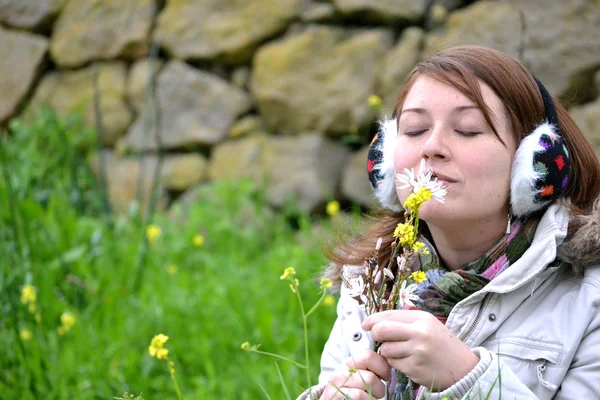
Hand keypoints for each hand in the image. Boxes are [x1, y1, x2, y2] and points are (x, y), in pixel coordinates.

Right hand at [319, 350, 390, 399]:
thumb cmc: (351, 391)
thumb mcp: (358, 376)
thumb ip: (370, 368)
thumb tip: (390, 363)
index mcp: (349, 362)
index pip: (368, 356)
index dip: (383, 367)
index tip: (386, 377)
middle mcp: (341, 371)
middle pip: (371, 376)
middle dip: (380, 387)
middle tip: (378, 393)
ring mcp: (337, 384)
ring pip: (367, 386)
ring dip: (374, 396)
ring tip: (371, 397)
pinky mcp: (335, 395)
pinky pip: (360, 396)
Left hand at [362, 310, 478, 391]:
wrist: (464, 368)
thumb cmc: (442, 345)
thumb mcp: (428, 325)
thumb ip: (405, 322)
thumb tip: (376, 321)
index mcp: (422, 318)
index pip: (389, 315)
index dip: (373, 319)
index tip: (365, 324)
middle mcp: (420, 333)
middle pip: (381, 330)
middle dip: (376, 335)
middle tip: (380, 339)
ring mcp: (417, 351)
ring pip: (386, 349)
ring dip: (388, 352)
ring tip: (402, 352)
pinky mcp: (415, 368)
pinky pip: (394, 364)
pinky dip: (396, 364)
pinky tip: (409, 362)